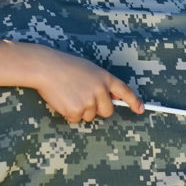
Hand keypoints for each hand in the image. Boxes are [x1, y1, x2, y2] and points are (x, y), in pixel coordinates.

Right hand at [0, 41, 143, 123]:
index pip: (124, 92)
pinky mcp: (76, 111)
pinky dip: (69, 113)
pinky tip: (63, 99)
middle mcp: (100, 90)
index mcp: (105, 77)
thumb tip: (111, 98)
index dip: (134, 102)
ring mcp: (89, 102)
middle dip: (97, 109)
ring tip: (69, 94)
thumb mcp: (89, 70)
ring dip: (80, 110)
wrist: (46, 67)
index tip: (140, 109)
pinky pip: (76, 119)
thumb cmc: (65, 66)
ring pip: (90, 116)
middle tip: (83, 97)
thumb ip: (100, 83)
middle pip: (107, 111)